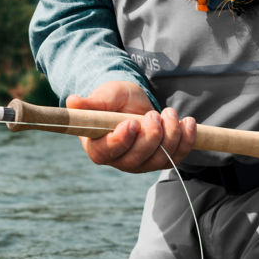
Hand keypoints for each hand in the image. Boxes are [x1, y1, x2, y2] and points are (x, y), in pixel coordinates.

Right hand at [65, 81, 195, 172]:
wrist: (132, 101)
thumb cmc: (113, 99)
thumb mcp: (103, 96)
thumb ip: (91, 102)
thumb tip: (71, 102)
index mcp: (98, 146)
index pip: (108, 152)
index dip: (121, 140)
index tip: (131, 122)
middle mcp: (119, 160)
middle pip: (137, 159)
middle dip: (151, 136)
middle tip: (153, 113)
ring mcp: (142, 162)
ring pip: (160, 159)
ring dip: (170, 135)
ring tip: (169, 112)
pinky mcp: (160, 159)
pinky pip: (177, 157)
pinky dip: (186, 140)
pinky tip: (187, 122)